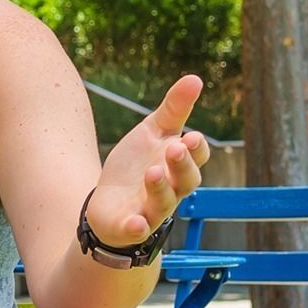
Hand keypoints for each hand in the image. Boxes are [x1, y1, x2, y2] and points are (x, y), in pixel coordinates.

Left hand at [83, 74, 208, 251]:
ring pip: (164, 202)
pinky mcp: (130, 226)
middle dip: (183, 165)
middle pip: (186, 180)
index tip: (192, 136)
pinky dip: (137, 226)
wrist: (109, 201)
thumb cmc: (138, 165)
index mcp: (179, 164)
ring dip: (160, 188)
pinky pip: (137, 229)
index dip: (198, 149)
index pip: (197, 157)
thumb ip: (174, 109)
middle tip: (177, 148)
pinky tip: (136, 222)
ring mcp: (151, 209)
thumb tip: (195, 79)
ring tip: (153, 172)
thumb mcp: (153, 132)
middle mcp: (171, 188)